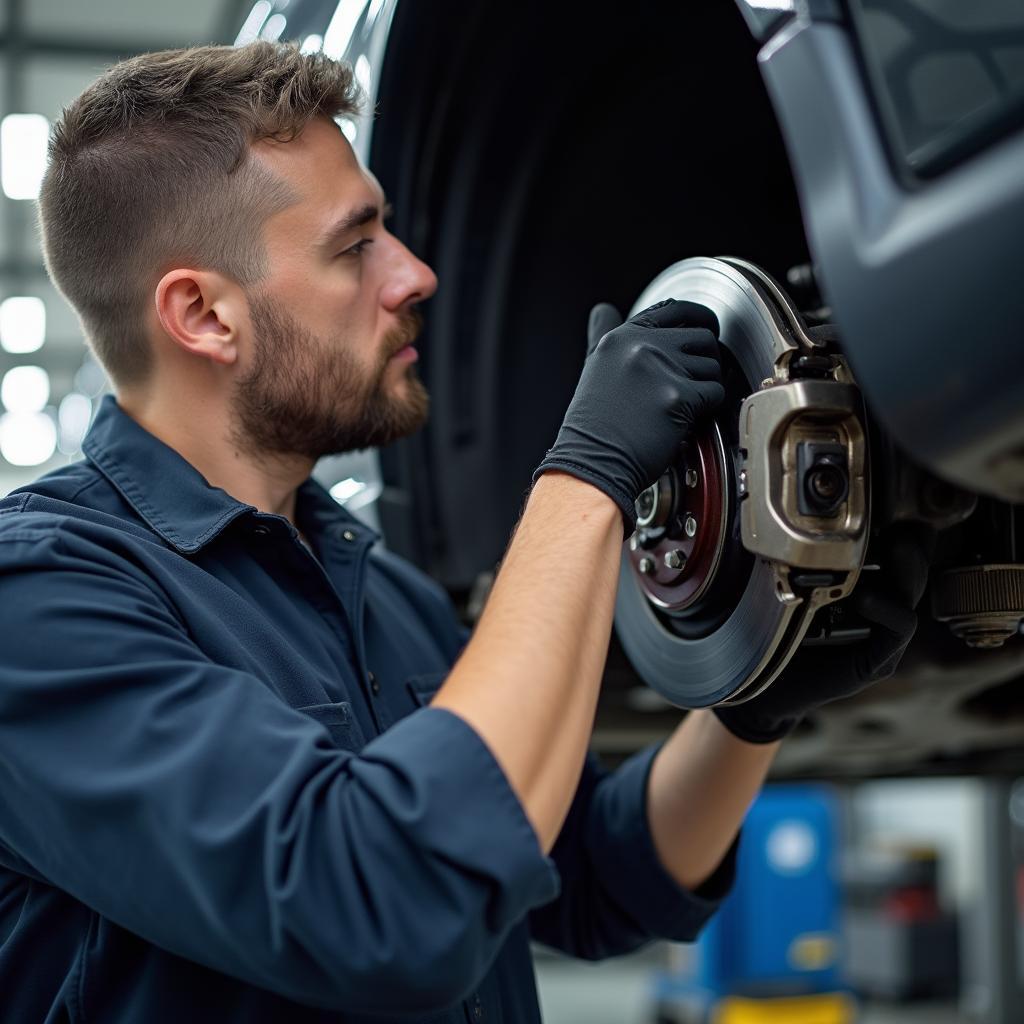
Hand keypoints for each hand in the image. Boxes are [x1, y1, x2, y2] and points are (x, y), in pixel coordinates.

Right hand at [533, 299, 724, 533]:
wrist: (592, 464)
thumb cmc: (593, 427)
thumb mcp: (595, 368)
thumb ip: (605, 335)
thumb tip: (603, 311)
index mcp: (621, 337)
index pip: (674, 310)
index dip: (697, 320)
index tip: (704, 329)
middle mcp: (640, 346)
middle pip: (701, 337)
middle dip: (705, 360)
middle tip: (694, 380)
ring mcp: (660, 369)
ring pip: (712, 366)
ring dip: (706, 386)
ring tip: (683, 405)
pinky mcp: (678, 397)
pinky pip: (715, 393)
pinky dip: (709, 408)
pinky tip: (687, 418)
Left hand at [713, 524, 931, 743]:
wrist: (759, 688)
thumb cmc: (770, 634)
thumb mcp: (781, 587)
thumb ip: (792, 559)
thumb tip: (786, 516)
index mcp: (857, 590)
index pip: (889, 554)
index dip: (894, 529)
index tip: (885, 506)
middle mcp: (876, 612)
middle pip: (910, 570)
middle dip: (908, 542)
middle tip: (899, 521)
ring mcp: (881, 638)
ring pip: (911, 595)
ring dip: (905, 569)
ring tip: (892, 548)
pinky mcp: (877, 660)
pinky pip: (900, 628)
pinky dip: (888, 607)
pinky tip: (863, 596)